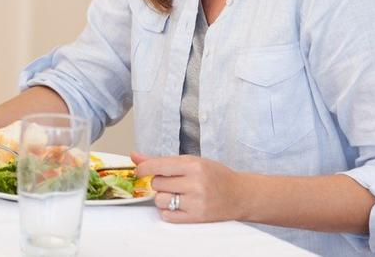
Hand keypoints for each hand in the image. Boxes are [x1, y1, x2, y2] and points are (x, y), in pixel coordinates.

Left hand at [132, 152, 247, 222]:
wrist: (240, 195)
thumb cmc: (215, 176)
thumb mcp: (191, 161)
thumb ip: (161, 160)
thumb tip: (135, 156)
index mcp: (193, 165)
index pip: (158, 166)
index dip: (143, 169)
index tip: (138, 172)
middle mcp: (194, 183)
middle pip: (157, 183)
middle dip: (159, 182)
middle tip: (172, 182)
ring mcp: (196, 202)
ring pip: (160, 200)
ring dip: (163, 197)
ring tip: (177, 194)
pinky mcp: (196, 218)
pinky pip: (167, 216)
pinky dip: (168, 211)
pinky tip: (178, 205)